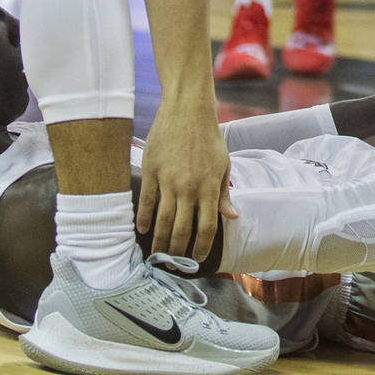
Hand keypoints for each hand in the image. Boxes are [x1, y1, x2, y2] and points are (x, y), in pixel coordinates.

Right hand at [136, 101, 235, 258]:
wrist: (187, 110)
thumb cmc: (208, 137)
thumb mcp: (223, 163)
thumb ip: (224, 193)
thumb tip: (231, 217)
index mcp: (209, 186)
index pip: (208, 227)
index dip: (202, 247)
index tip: (197, 259)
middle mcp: (189, 187)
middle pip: (183, 229)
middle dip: (178, 251)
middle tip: (173, 264)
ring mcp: (169, 180)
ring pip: (163, 220)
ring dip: (160, 241)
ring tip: (158, 255)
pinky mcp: (152, 171)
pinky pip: (147, 201)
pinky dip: (145, 219)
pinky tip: (143, 230)